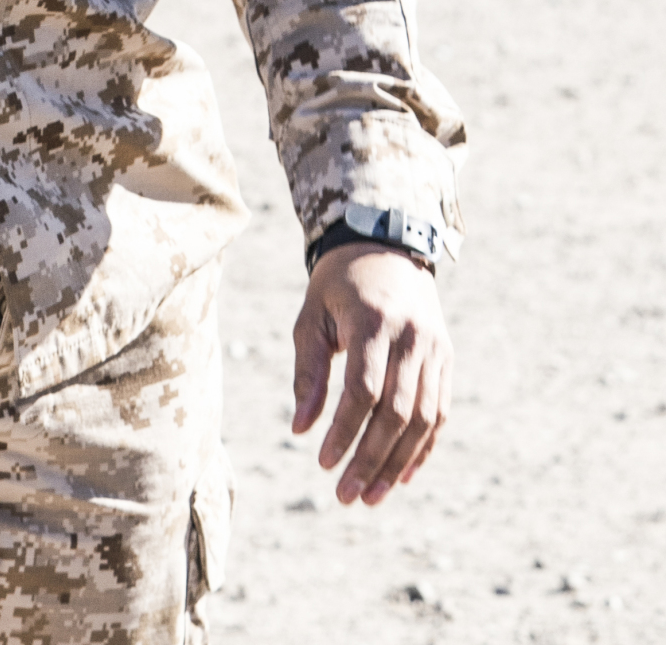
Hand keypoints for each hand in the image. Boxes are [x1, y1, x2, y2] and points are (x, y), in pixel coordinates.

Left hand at [290, 244, 450, 507]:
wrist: (386, 251)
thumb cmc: (336, 289)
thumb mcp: (311, 319)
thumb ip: (307, 372)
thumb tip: (300, 429)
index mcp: (373, 323)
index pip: (363, 390)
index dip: (344, 430)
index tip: (323, 462)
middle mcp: (413, 339)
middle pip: (397, 412)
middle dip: (371, 458)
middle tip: (346, 494)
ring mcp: (436, 351)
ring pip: (424, 419)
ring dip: (398, 462)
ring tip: (371, 496)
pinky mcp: (446, 361)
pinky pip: (439, 413)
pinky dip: (422, 448)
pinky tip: (401, 476)